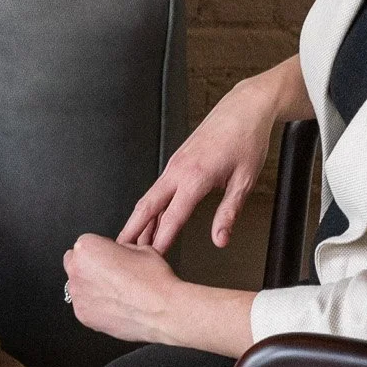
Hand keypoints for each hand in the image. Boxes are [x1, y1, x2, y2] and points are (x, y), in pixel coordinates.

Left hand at [64, 234, 181, 344]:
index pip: (84, 245)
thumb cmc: (154, 279)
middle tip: (110, 276)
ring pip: (78, 287)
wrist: (164, 310)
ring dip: (91, 288)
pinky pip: (84, 307)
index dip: (100, 252)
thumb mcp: (140, 248)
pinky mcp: (82, 315)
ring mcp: (77, 294)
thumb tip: (117, 253)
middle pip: (74, 264)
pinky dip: (95, 307)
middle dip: (88, 267)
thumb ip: (120, 248)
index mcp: (87, 247)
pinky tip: (114, 307)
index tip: (111, 258)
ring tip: (115, 294)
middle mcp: (76, 269)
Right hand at [119, 62, 292, 252]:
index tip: (151, 258)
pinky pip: (158, 188)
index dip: (161, 239)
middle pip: (147, 205)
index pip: (172, 216)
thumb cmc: (247, 141)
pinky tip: (153, 219)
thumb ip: (229, 213)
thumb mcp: (245, 181)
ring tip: (131, 241)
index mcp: (195, 177)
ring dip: (139, 219)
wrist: (244, 108)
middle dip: (132, 229)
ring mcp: (175, 164)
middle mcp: (178, 170)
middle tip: (119, 250)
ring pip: (150, 196)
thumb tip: (220, 239)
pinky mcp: (177, 161)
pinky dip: (151, 207)